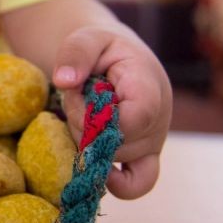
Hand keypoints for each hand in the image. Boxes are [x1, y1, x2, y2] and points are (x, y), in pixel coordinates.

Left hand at [52, 26, 171, 199]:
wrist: (112, 58)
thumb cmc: (99, 48)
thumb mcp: (85, 38)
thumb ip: (74, 54)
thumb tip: (64, 81)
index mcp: (148, 85)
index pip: (136, 117)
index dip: (100, 118)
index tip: (77, 98)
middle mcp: (158, 117)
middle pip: (122, 142)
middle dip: (85, 126)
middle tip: (73, 99)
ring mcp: (153, 140)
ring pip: (121, 160)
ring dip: (89, 142)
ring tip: (82, 115)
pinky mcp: (142, 155)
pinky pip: (138, 183)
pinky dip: (115, 183)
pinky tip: (92, 168)